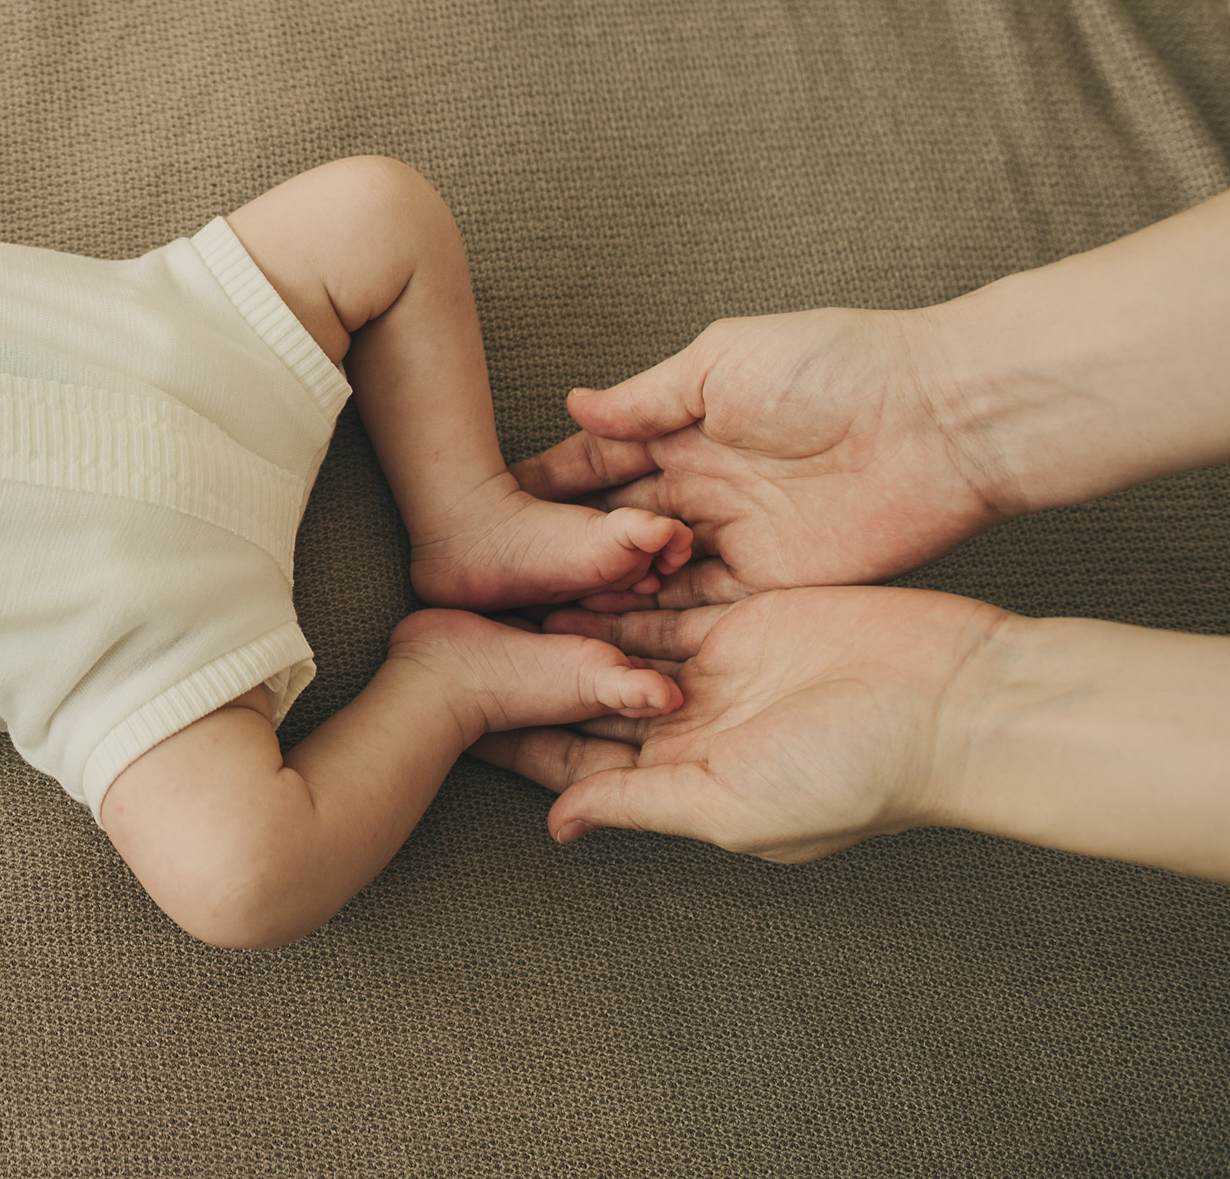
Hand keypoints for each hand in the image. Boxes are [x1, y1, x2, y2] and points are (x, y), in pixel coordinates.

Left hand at [472, 587, 1008, 861]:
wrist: (956, 702)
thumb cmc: (861, 770)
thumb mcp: (734, 800)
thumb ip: (642, 803)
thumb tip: (556, 824)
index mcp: (684, 781)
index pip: (574, 763)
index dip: (511, 741)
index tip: (442, 716)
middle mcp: (691, 728)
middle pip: (581, 701)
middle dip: (518, 677)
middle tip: (439, 644)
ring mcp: (715, 669)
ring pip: (611, 645)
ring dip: (554, 626)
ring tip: (480, 602)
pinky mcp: (741, 616)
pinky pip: (658, 601)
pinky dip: (610, 589)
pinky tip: (552, 571)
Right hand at [512, 308, 999, 607]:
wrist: (939, 418)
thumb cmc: (838, 367)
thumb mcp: (722, 360)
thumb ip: (647, 397)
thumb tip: (574, 407)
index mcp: (687, 425)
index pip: (598, 461)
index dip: (546, 483)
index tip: (486, 506)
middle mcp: (703, 485)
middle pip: (610, 524)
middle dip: (557, 547)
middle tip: (497, 574)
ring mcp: (734, 536)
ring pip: (644, 572)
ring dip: (595, 589)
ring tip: (531, 611)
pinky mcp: (770, 582)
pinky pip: (695, 607)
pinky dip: (649, 619)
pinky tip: (599, 631)